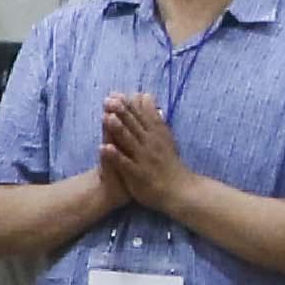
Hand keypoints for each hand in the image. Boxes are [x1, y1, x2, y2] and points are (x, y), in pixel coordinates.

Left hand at [97, 91, 183, 213]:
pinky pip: (125, 163)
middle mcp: (150, 143)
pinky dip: (115, 155)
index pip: (142, 116)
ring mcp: (144, 158)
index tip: (116, 94)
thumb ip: (153, 117)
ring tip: (106, 117)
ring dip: (118, 129)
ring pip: (129, 141)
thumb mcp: (164, 136)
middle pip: (134, 125)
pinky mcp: (138, 174)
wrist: (180, 190)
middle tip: (108, 100)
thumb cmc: (169, 163)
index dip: (129, 105)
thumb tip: (146, 96)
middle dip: (121, 112)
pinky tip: (103, 148)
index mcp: (156, 134)